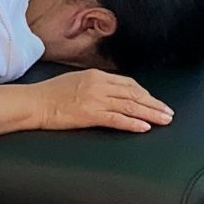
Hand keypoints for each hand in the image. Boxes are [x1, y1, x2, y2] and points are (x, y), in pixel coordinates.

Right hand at [35, 69, 173, 133]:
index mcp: (96, 75)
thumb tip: (110, 92)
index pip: (128, 83)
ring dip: (150, 114)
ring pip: (130, 106)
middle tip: (168, 113)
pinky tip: (144, 127)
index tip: (155, 102)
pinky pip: (117, 119)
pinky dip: (132, 123)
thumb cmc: (51, 93)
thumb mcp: (76, 81)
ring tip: (164, 121)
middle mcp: (99, 84)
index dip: (145, 93)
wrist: (35, 102)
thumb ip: (95, 84)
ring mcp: (95, 99)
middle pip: (133, 94)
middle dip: (154, 104)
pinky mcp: (90, 114)